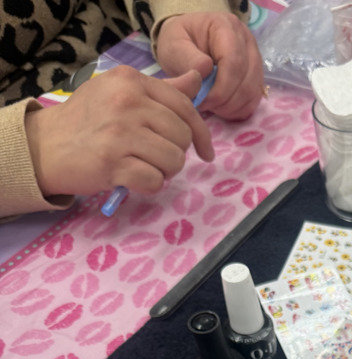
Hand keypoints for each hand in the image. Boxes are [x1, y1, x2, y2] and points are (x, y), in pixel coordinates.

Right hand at [25, 66, 213, 198]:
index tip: (205, 151)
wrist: (45, 146)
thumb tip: (199, 77)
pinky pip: (155, 181)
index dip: (201, 133)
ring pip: (174, 160)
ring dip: (164, 171)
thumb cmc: (88, 121)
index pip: (184, 106)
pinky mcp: (112, 163)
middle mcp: (127, 102)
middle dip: (176, 153)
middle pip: (182, 136)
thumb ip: (162, 90)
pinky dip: (148, 185)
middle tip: (155, 157)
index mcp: (131, 81)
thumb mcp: (121, 93)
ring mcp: (120, 132)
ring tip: (143, 166)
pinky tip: (132, 178)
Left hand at [155, 12, 264, 120]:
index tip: (203, 100)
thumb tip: (206, 70)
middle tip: (205, 106)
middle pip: (246, 80)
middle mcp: (246, 40)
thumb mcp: (174, 45)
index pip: (234, 62)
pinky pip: (254, 99)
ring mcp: (255, 58)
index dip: (221, 88)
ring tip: (212, 106)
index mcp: (226, 27)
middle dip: (226, 101)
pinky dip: (239, 109)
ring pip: (252, 92)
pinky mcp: (256, 75)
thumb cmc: (180, 41)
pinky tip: (222, 108)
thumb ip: (187, 58)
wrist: (188, 40)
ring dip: (233, 107)